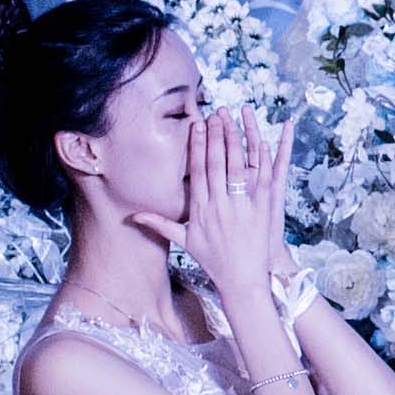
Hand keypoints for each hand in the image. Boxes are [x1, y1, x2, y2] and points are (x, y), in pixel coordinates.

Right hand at [176, 107, 295, 295]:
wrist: (241, 280)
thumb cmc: (213, 260)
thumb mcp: (184, 241)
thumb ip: (159, 225)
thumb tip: (132, 217)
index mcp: (201, 209)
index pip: (198, 171)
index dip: (197, 146)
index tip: (197, 127)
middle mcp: (219, 205)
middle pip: (217, 164)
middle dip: (215, 136)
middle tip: (214, 115)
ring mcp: (241, 207)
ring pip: (238, 167)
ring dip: (235, 142)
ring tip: (233, 121)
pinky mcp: (260, 210)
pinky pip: (261, 180)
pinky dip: (260, 161)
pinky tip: (260, 142)